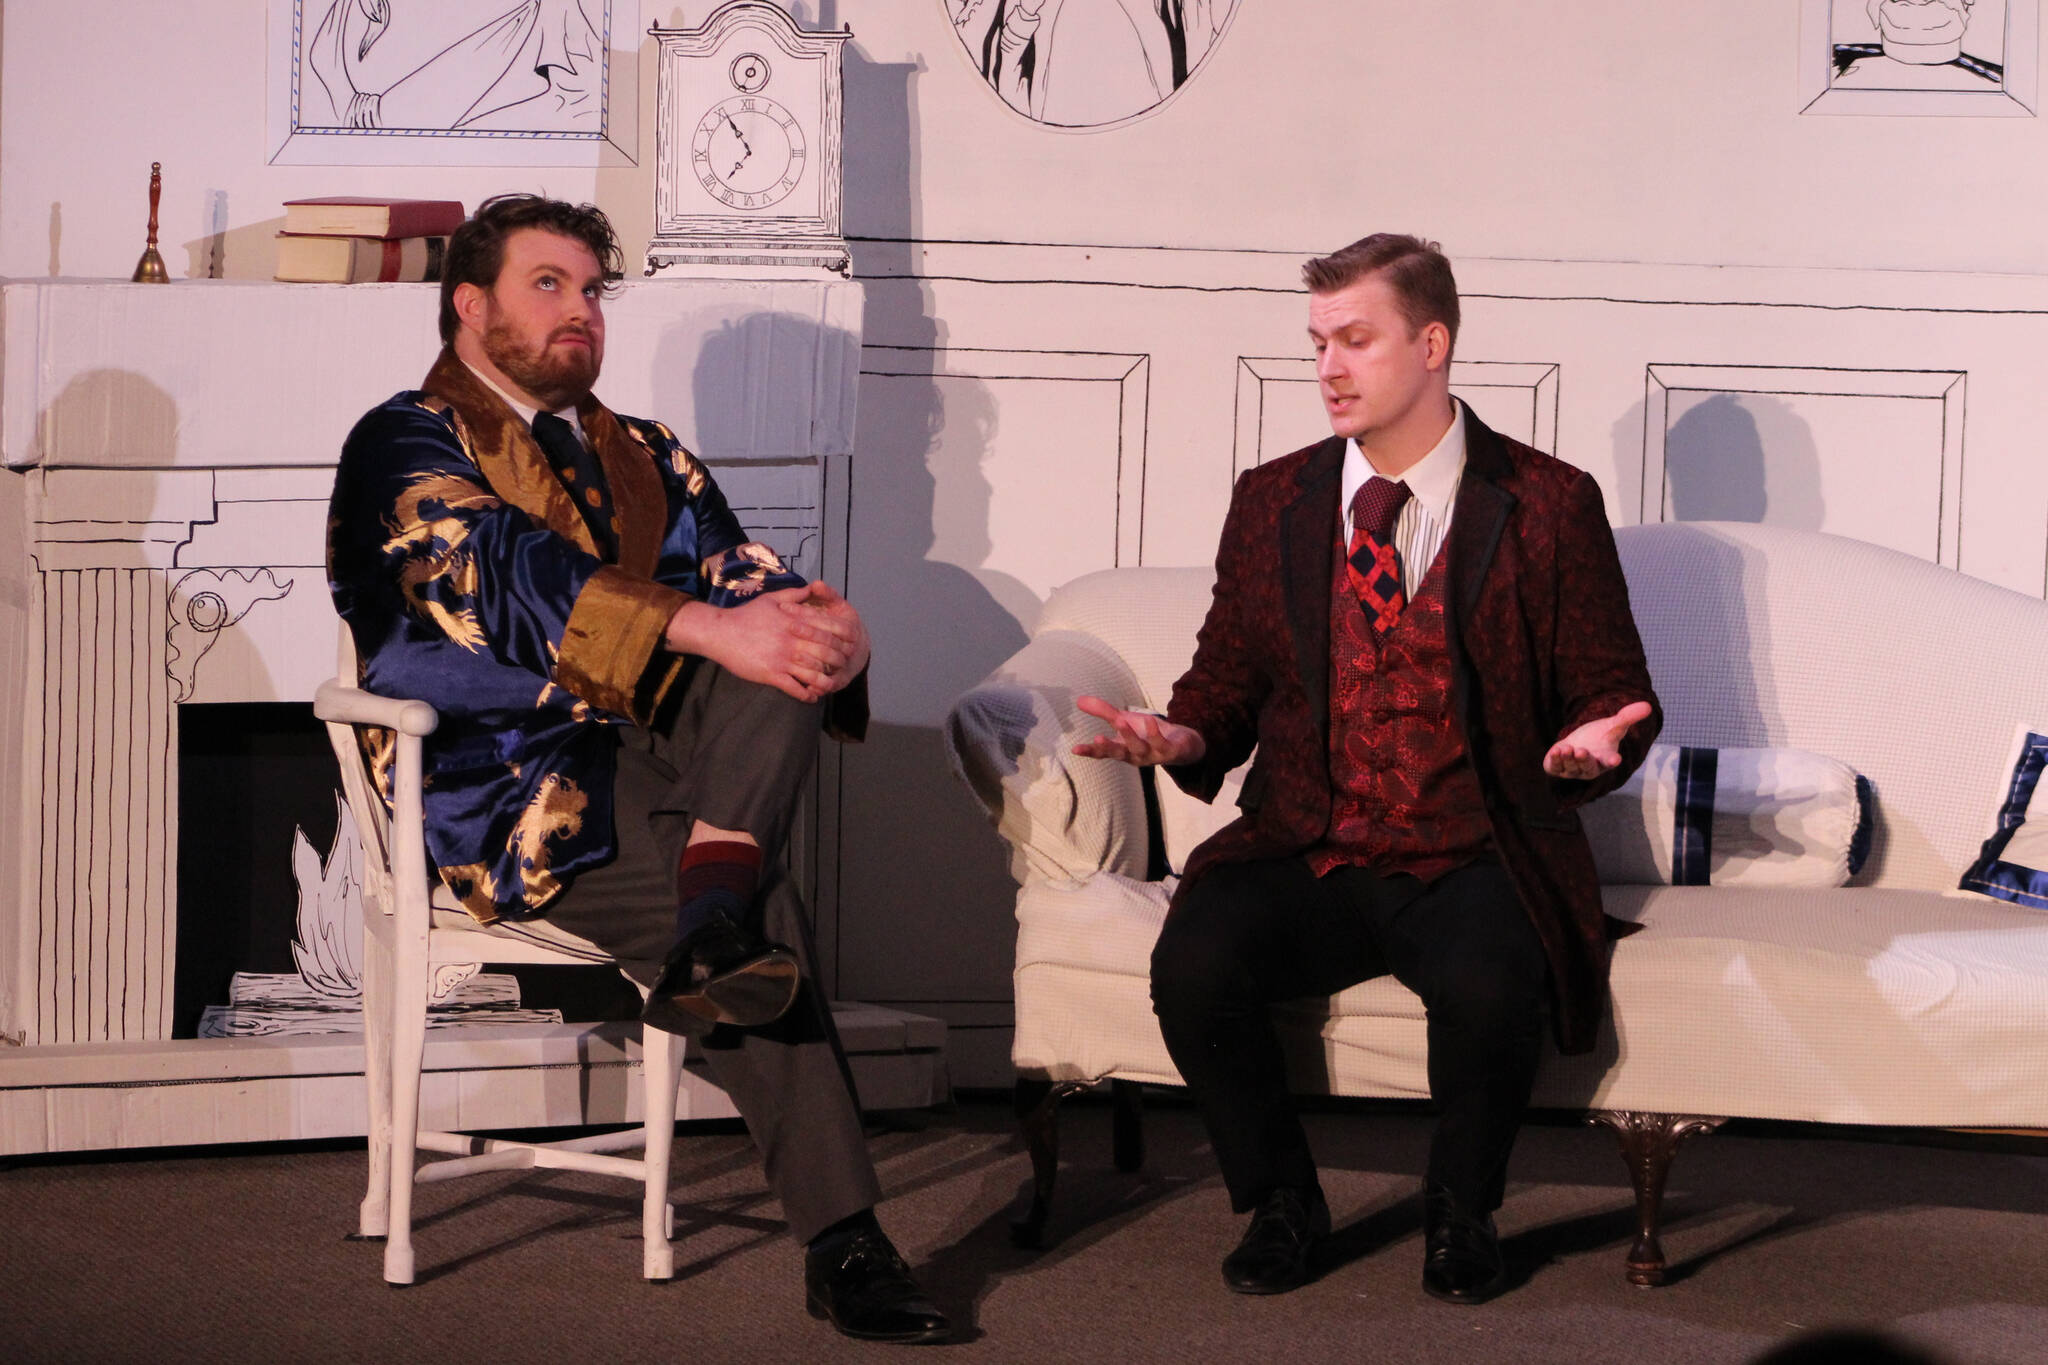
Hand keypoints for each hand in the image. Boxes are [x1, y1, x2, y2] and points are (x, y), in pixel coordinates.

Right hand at [664, 587, 855, 702]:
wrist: (720, 632)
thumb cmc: (745, 615)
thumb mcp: (771, 600)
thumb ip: (794, 595)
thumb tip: (812, 588)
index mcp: (794, 622)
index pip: (827, 630)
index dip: (841, 638)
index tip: (849, 644)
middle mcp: (792, 641)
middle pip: (825, 653)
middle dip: (838, 661)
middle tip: (843, 666)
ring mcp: (783, 659)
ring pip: (814, 673)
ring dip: (825, 681)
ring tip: (831, 684)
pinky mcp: (772, 674)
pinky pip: (795, 688)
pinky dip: (807, 694)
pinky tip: (812, 696)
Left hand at [784, 581, 869, 694]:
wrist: (856, 652)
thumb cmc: (840, 626)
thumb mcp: (837, 607)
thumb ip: (827, 595)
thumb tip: (816, 584)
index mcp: (849, 627)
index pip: (828, 619)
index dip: (806, 612)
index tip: (784, 607)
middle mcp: (849, 647)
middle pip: (829, 641)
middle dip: (807, 633)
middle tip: (786, 626)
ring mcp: (844, 664)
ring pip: (829, 663)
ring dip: (811, 661)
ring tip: (790, 656)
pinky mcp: (840, 680)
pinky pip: (829, 684)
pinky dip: (817, 685)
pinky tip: (802, 685)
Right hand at [1071, 695, 1205, 766]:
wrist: (1181, 743)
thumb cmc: (1147, 733)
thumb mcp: (1124, 719)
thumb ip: (1103, 712)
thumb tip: (1078, 700)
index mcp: (1121, 749)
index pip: (1102, 752)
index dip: (1089, 751)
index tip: (1075, 749)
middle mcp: (1134, 755)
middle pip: (1119, 753)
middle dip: (1108, 747)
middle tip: (1098, 739)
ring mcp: (1152, 755)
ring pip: (1139, 748)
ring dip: (1129, 736)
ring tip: (1119, 720)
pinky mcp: (1169, 752)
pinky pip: (1160, 744)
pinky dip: (1154, 733)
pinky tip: (1149, 721)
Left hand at [1543, 701, 1653, 779]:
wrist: (1578, 742)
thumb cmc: (1599, 737)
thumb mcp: (1613, 726)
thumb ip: (1628, 718)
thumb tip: (1647, 705)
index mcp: (1605, 759)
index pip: (1610, 762)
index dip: (1612, 761)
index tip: (1616, 759)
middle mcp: (1590, 768)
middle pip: (1588, 767)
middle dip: (1584, 761)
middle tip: (1581, 752)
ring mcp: (1573, 770)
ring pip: (1571, 767)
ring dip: (1568, 758)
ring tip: (1567, 748)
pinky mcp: (1557, 768)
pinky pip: (1555, 767)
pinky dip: (1555, 760)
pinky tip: (1555, 750)